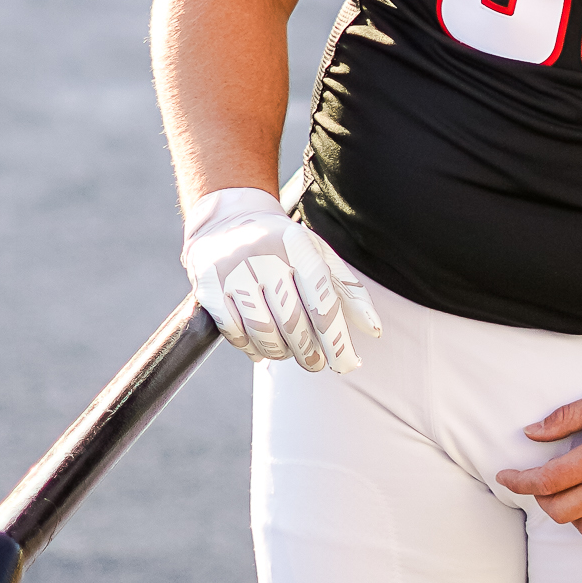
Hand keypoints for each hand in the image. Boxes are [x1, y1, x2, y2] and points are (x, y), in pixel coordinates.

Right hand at [182, 186, 380, 372]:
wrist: (227, 219)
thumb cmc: (283, 246)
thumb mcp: (318, 256)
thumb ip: (347, 291)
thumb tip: (373, 330)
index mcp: (297, 244)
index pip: (321, 298)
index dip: (335, 336)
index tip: (347, 363)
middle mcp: (264, 254)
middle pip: (292, 319)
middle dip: (309, 351)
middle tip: (316, 363)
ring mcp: (233, 270)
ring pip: (262, 330)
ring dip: (280, 352)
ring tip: (289, 353)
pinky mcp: (208, 286)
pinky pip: (234, 332)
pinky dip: (251, 348)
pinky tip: (261, 348)